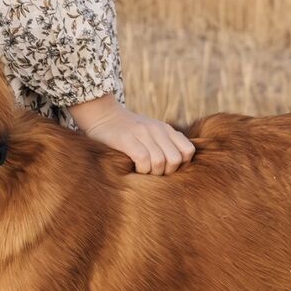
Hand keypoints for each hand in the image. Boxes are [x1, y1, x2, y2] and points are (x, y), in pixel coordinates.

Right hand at [68, 95, 194, 175]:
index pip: (188, 151)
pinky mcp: (127, 139)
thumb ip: (165, 143)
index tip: (168, 170)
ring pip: (159, 162)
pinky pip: (143, 159)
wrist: (102, 115)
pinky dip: (140, 170)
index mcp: (166, 129)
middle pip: (174, 160)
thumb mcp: (151, 132)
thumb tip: (176, 167)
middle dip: (166, 174)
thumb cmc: (127, 131)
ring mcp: (142, 133)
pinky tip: (134, 169)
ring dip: (151, 174)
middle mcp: (157, 130)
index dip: (182, 165)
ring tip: (142, 172)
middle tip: (154, 175)